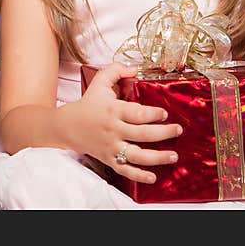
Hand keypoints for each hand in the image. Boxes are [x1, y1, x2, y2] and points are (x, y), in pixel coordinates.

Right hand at [71, 62, 181, 184]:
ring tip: (173, 156)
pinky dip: (138, 176)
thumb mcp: (99, 82)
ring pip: (137, 155)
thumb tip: (135, 69)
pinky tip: (152, 177)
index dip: (153, 114)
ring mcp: (111, 146)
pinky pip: (125, 170)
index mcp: (113, 110)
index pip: (136, 113)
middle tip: (177, 130)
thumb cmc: (87, 104)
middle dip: (163, 133)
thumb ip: (116, 71)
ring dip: (158, 157)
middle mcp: (113, 129)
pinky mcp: (109, 159)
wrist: (67, 126)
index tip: (164, 113)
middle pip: (142, 134)